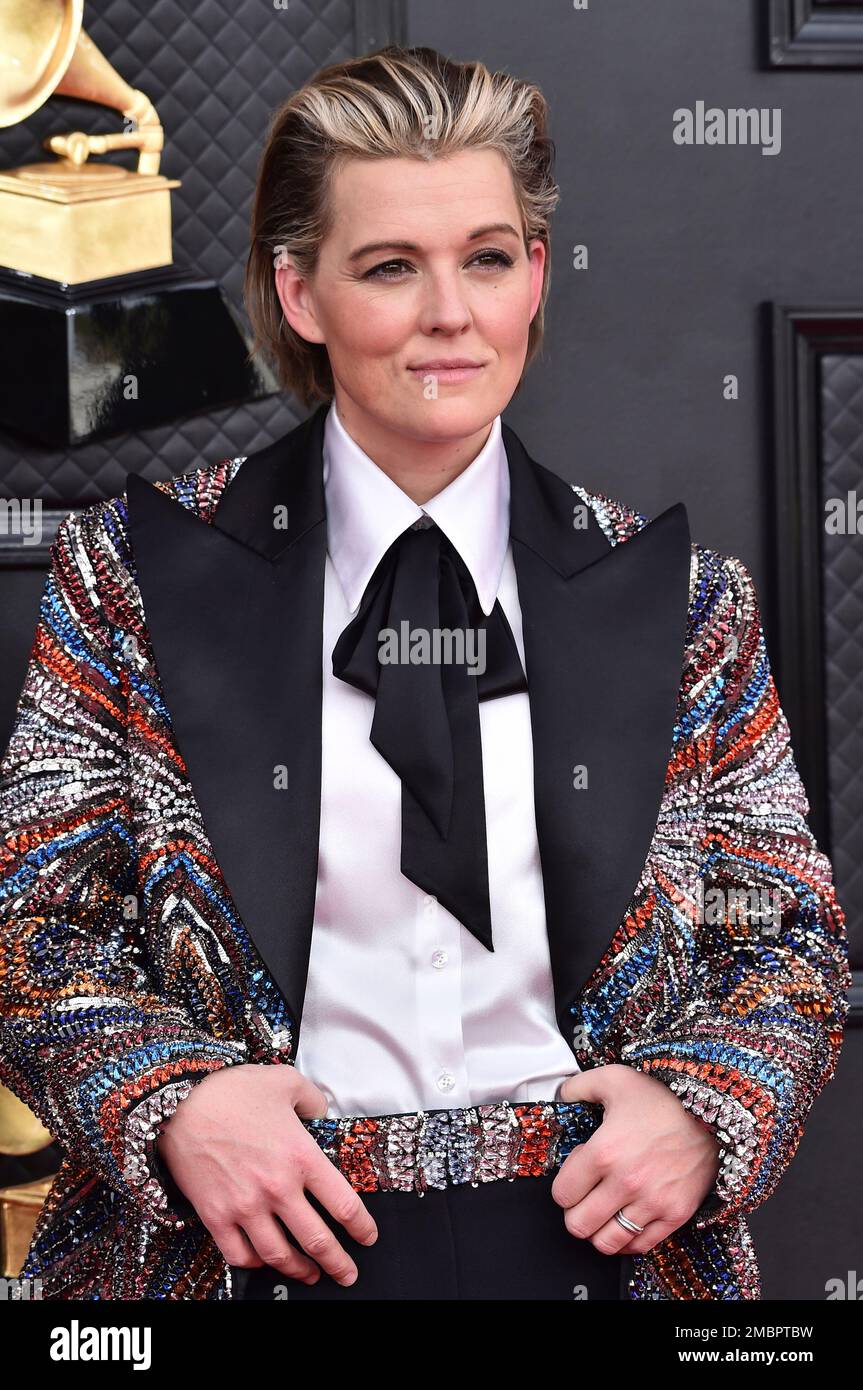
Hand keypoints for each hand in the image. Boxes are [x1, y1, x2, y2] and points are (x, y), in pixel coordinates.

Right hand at [156, 1063, 377, 1285]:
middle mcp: (277, 1188)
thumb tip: (322, 1113)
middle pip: (318, 1241)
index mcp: (301, 1157)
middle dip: (338, 1264)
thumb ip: (312, 1099)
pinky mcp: (216, 1216)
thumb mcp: (284, 1081)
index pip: (344, 1205)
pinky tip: (265, 1261)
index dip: (362, 1228)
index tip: (367, 1237)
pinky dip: (256, 1264)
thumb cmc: (231, 1091)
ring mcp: (245, 1207)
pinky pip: (240, 1255)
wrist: (179, 1102)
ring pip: (280, 1255)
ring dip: (300, 1271)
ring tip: (311, 1275)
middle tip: (347, 1274)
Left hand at [551, 1064, 720, 1254]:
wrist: (712, 1114)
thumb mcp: (614, 1078)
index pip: (562, 1194)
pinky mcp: (675, 1214)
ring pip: (606, 1242)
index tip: (575, 1177)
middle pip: (579, 1225)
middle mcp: (626, 1182)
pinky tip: (625, 1222)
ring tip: (602, 1214)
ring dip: (598, 1231)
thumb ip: (578, 1086)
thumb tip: (560, 1096)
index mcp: (604, 1152)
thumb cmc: (664, 1099)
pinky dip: (627, 1241)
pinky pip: (640, 1246)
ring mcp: (652, 1202)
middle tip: (583, 1200)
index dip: (563, 1186)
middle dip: (574, 1214)